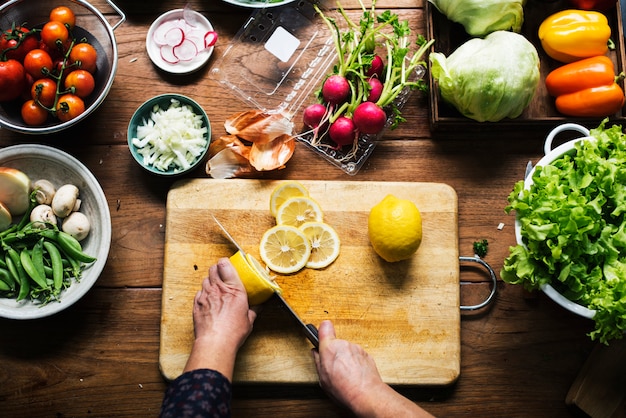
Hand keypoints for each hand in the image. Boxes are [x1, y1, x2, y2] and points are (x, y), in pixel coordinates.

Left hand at [183, 257, 257, 379]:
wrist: (215, 342)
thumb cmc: (233, 332)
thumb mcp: (249, 320)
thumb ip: (254, 310)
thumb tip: (259, 306)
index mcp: (234, 290)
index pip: (225, 265)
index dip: (225, 262)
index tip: (228, 264)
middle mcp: (218, 289)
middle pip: (213, 269)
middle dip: (217, 269)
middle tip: (222, 274)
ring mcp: (205, 296)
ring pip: (205, 279)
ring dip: (210, 281)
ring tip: (216, 288)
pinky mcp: (197, 304)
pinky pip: (199, 292)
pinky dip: (203, 293)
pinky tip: (208, 300)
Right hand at [312, 320, 434, 417]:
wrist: (366, 394)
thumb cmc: (344, 388)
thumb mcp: (323, 378)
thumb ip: (318, 361)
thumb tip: (316, 353)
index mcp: (330, 348)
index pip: (324, 327)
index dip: (323, 330)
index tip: (321, 336)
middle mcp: (344, 344)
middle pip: (336, 343)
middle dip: (334, 352)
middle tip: (333, 367)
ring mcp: (356, 348)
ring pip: (347, 350)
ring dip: (346, 358)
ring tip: (345, 374)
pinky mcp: (366, 354)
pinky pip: (357, 356)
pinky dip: (355, 363)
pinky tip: (354, 375)